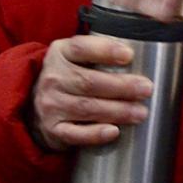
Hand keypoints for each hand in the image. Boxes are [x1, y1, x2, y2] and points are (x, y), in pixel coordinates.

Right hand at [32, 35, 153, 150]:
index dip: (105, 51)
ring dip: (117, 111)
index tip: (129, 55)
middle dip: (121, 86)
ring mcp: (51, 104)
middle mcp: (53, 78)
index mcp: (61, 53)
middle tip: (146, 89)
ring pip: (86, 107)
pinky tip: (113, 132)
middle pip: (89, 81)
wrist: (36, 107)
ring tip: (140, 113)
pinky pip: (75, 133)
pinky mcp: (53, 129)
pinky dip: (95, 134)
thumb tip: (144, 55)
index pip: (81, 48)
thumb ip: (101, 53)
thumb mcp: (77, 58)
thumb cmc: (70, 79)